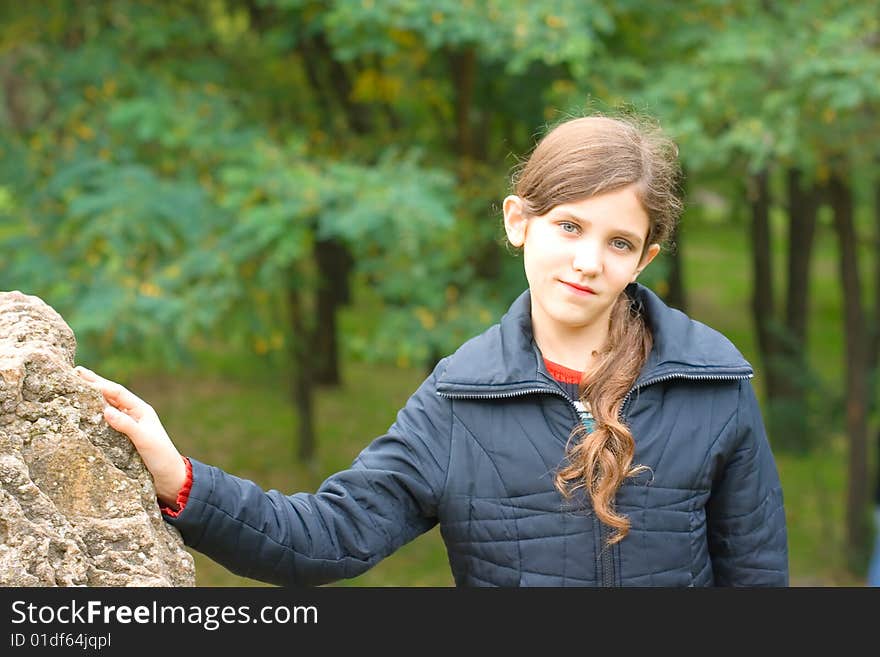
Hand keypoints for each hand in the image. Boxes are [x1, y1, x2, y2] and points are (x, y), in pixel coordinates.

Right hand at [75, 366, 186, 506]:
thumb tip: (105, 410)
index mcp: (141, 410)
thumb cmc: (160, 457)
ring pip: (107, 407)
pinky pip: (105, 422)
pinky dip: (94, 415)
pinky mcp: (122, 439)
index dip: (99, 384)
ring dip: (92, 397)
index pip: (117, 393)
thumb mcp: (144, 440)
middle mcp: (134, 415)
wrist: (169, 478)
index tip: (80, 377)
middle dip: (94, 383)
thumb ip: (126, 425)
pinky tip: (83, 413)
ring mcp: (128, 426)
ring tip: (76, 386)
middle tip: (75, 371)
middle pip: (111, 396)